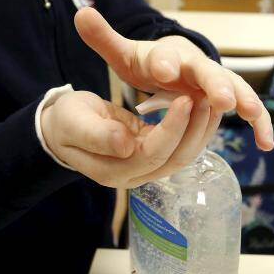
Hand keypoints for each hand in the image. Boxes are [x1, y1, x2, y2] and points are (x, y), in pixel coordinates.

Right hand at [41, 90, 216, 188]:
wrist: (63, 127)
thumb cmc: (66, 121)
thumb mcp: (74, 122)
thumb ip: (97, 135)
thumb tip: (124, 145)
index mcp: (110, 170)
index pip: (152, 153)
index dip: (172, 128)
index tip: (185, 99)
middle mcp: (131, 177)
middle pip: (173, 158)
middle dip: (193, 128)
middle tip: (206, 96)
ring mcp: (144, 170)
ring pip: (182, 156)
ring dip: (200, 130)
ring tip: (211, 100)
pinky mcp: (153, 157)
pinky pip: (180, 147)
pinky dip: (195, 129)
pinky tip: (204, 108)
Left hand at [74, 7, 273, 150]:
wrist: (177, 63)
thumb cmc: (152, 62)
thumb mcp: (125, 52)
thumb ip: (105, 38)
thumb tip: (80, 14)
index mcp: (169, 53)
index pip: (165, 55)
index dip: (164, 62)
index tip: (161, 70)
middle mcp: (197, 65)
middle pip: (207, 72)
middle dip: (214, 83)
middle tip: (220, 97)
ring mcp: (217, 81)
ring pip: (234, 89)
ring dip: (244, 101)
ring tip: (252, 115)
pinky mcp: (230, 98)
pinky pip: (249, 109)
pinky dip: (259, 123)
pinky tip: (266, 143)